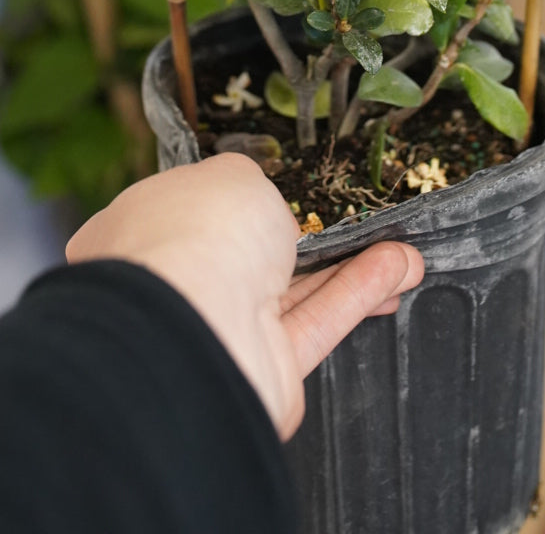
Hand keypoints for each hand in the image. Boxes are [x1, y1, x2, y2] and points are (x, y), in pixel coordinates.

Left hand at [66, 152, 423, 438]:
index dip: (241, 200)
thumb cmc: (194, 237)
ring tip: (398, 246)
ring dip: (349, 266)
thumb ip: (251, 182)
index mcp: (146, 228)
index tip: (287, 193)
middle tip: (352, 222)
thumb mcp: (231, 174)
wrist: (194, 331)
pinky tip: (395, 270)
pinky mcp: (262, 369)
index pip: (196, 210)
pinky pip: (317, 324)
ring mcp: (220, 327)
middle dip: (307, 239)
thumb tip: (258, 195)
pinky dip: (356, 295)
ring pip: (293, 291)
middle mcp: (179, 281)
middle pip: (251, 256)